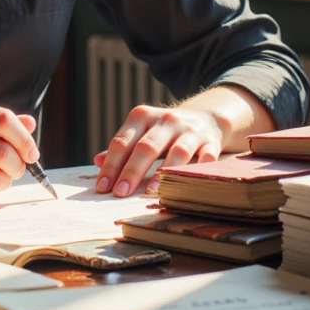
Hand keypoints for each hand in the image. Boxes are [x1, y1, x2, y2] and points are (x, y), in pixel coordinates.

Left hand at [94, 103, 223, 196]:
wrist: (205, 116)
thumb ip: (122, 147)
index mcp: (142, 116)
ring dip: (163, 173)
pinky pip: (206, 157)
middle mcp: (166, 120)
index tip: (103, 187)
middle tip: (119, 193)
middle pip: (146, 147)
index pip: (122, 142)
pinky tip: (188, 185)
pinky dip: (198, 170)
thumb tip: (97, 162)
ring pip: (177, 152)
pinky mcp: (211, 142)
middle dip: (131, 171)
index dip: (111, 165)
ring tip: (150, 192)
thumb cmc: (164, 131)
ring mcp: (190, 131)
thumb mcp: (141, 131)